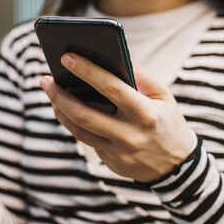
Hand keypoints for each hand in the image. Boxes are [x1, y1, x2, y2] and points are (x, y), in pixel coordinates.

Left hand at [40, 53, 195, 182]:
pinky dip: (72, 122)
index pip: (112, 88)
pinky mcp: (111, 162)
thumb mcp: (163, 95)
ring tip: (50, 91)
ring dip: (59, 109)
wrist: (177, 166)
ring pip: (79, 130)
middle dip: (60, 94)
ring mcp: (119, 152)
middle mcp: (130, 135)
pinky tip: (63, 108)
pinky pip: (86, 140)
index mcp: (146, 113)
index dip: (87, 71)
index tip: (67, 57)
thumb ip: (140, 75)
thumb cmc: (167, 120)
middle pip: (85, 114)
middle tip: (46, 79)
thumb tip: (110, 57)